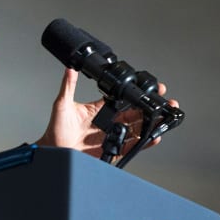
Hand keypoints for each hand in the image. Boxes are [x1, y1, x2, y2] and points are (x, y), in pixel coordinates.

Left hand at [36, 69, 178, 160]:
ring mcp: (110, 136)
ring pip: (136, 129)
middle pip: (134, 114)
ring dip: (151, 124)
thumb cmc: (55, 129)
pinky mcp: (111, 150)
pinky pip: (130, 146)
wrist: (53, 151)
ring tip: (164, 119)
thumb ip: (68, 86)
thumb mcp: (62, 105)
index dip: (136, 94)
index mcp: (98, 109)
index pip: (121, 99)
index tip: (149, 88)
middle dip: (150, 109)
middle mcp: (107, 122)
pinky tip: (154, 138)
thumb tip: (70, 68)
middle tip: (165, 103)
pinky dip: (143, 143)